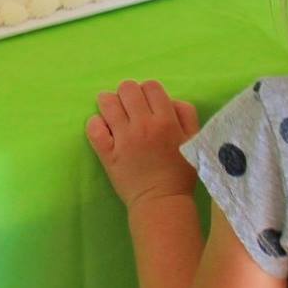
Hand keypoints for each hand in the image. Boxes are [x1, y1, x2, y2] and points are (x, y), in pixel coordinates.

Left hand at [86, 79, 200, 208]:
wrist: (161, 201)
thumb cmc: (180, 173)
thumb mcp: (194, 140)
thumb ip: (186, 114)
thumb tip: (170, 100)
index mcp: (166, 120)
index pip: (151, 86)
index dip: (149, 91)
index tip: (148, 103)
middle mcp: (143, 125)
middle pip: (128, 89)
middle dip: (128, 94)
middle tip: (129, 108)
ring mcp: (123, 138)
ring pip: (107, 102)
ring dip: (109, 103)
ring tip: (113, 114)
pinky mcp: (107, 153)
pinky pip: (94, 127)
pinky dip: (96, 123)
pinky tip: (103, 129)